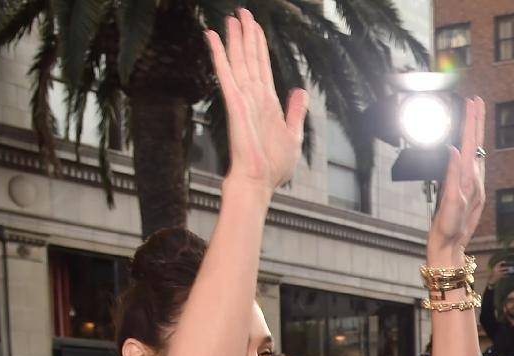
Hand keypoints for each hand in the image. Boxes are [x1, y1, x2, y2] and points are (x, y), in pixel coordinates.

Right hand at [205, 10, 306, 193]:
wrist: (260, 180)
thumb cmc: (274, 165)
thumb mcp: (293, 134)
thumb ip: (296, 111)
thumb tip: (300, 90)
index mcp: (268, 102)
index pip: (262, 66)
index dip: (259, 45)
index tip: (255, 26)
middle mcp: (254, 96)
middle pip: (250, 58)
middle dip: (247, 34)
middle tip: (242, 12)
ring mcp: (243, 98)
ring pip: (239, 60)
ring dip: (235, 38)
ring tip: (232, 18)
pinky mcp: (234, 103)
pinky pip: (225, 73)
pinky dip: (219, 54)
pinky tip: (213, 37)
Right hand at [429, 96, 486, 256]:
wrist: (450, 248)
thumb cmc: (449, 230)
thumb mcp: (451, 203)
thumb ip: (453, 177)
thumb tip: (455, 150)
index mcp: (470, 181)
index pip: (472, 144)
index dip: (471, 122)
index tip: (472, 103)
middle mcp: (474, 181)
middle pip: (477, 144)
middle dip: (477, 121)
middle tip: (476, 100)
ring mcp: (472, 186)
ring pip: (475, 152)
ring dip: (474, 133)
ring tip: (473, 116)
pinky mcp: (467, 191)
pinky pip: (470, 163)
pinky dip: (470, 149)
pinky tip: (467, 146)